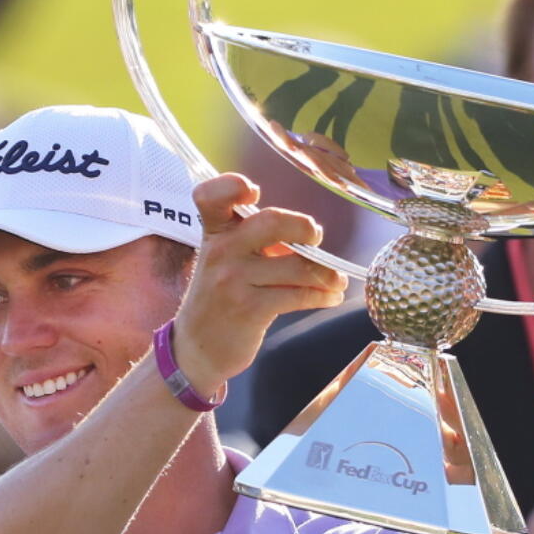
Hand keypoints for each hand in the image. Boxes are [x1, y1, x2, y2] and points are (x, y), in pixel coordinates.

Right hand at [174, 174, 347, 393]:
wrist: (198, 348)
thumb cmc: (220, 297)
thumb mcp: (225, 260)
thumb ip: (256, 240)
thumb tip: (306, 234)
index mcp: (214, 232)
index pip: (211, 196)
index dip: (231, 185)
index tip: (254, 193)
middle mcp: (221, 252)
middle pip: (272, 222)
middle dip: (305, 228)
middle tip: (316, 238)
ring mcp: (234, 280)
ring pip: (297, 266)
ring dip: (327, 274)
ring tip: (336, 280)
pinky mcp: (250, 309)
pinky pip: (299, 295)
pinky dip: (323, 295)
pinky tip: (329, 297)